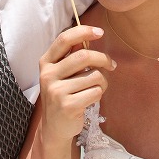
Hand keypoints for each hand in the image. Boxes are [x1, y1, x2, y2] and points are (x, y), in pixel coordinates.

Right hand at [38, 25, 115, 143]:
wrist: (55, 127)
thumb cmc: (64, 94)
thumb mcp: (62, 73)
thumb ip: (72, 55)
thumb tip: (90, 36)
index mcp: (46, 62)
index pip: (64, 39)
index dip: (83, 32)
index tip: (100, 32)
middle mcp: (48, 75)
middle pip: (84, 56)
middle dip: (103, 59)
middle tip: (111, 64)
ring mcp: (56, 91)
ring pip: (94, 76)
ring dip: (102, 81)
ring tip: (96, 88)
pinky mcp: (67, 106)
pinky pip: (95, 92)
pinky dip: (98, 95)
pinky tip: (90, 100)